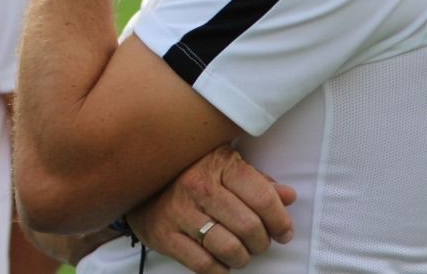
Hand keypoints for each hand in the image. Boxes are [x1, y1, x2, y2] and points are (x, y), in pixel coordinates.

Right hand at [127, 145, 295, 272]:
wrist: (138, 180)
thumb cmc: (190, 173)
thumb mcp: (224, 166)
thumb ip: (257, 181)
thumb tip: (288, 196)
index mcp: (218, 164)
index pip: (263, 198)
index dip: (281, 221)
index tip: (283, 232)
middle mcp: (197, 186)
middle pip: (250, 227)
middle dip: (262, 243)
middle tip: (258, 243)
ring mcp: (178, 211)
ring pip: (230, 250)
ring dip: (242, 258)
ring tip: (239, 252)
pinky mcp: (163, 235)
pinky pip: (204, 265)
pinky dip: (220, 270)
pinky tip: (220, 261)